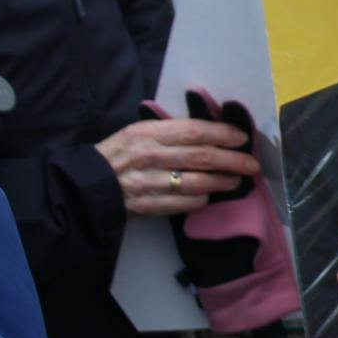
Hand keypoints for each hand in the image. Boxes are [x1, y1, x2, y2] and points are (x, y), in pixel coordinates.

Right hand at [96, 116, 259, 217]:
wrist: (86, 185)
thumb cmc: (118, 154)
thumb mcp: (138, 133)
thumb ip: (169, 132)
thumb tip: (210, 131)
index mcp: (147, 133)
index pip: (193, 131)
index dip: (222, 134)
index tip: (241, 138)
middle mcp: (149, 156)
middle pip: (202, 157)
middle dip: (233, 160)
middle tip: (252, 164)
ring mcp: (148, 183)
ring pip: (197, 182)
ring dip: (222, 182)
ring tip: (236, 180)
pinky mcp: (148, 206)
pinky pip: (184, 203)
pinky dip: (201, 200)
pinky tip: (208, 196)